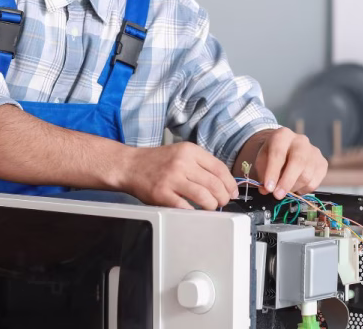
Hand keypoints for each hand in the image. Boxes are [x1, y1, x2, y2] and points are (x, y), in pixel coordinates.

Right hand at [120, 142, 239, 209]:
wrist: (130, 165)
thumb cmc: (157, 161)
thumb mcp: (181, 153)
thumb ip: (201, 164)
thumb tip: (224, 183)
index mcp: (189, 151)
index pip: (219, 168)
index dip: (230, 183)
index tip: (232, 192)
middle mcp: (182, 163)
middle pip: (215, 184)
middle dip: (223, 198)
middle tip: (222, 202)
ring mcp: (171, 178)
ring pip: (204, 197)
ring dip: (212, 206)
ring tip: (210, 207)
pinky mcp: (162, 194)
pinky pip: (186, 208)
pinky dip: (194, 213)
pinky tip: (195, 212)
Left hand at [252, 128, 327, 198]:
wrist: (285, 149)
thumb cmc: (272, 155)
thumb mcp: (262, 161)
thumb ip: (263, 175)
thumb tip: (266, 190)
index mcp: (283, 135)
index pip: (278, 153)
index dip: (273, 172)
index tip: (268, 188)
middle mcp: (301, 141)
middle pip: (298, 162)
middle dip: (286, 182)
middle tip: (277, 195)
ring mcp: (314, 152)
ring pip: (306, 176)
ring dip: (293, 188)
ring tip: (284, 189)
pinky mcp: (322, 163)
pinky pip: (314, 183)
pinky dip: (303, 190)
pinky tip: (296, 186)